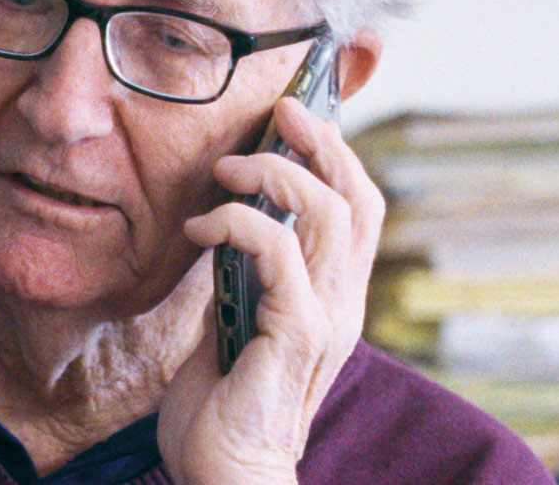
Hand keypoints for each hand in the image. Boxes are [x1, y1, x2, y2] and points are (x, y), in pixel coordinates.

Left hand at [156, 97, 386, 484]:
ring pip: (328, 214)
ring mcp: (325, 318)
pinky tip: (200, 229)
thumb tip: (222, 228)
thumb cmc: (221, 412)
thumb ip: (239, 279)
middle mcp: (342, 303)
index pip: (358, 210)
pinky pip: (279, 252)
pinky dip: (237, 224)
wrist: (226, 477)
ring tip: (225, 169)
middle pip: (358, 199)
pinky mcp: (296, 333)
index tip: (297, 117)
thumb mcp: (230, 325)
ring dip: (273, 175)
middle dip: (323, 142)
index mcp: (332, 299)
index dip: (338, 156)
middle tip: (281, 109)